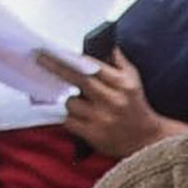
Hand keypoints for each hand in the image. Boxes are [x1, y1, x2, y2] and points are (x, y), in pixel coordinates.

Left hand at [43, 49, 181, 164]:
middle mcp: (112, 100)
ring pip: (71, 102)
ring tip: (82, 105)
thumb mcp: (134, 80)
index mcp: (122, 84)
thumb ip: (120, 62)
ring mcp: (102, 119)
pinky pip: (70, 122)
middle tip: (40, 59)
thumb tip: (107, 46)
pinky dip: (71, 119)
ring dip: (72, 101)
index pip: (93, 66)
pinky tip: (81, 119)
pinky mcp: (94, 135)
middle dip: (57, 67)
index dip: (72, 58)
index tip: (55, 51)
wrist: (148, 140)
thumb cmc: (136, 107)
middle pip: (79, 80)